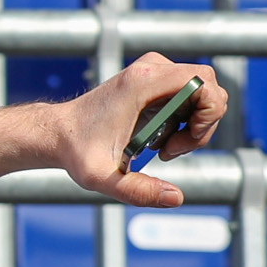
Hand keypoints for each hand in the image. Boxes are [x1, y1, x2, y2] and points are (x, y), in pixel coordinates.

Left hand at [51, 53, 227, 208]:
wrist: (57, 133)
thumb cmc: (76, 151)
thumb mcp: (104, 177)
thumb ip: (139, 191)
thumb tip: (176, 198)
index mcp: (142, 82)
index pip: (204, 82)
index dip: (209, 114)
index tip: (186, 141)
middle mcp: (151, 68)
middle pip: (208, 86)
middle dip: (202, 124)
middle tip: (171, 151)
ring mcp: (153, 70)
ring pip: (201, 92)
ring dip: (192, 125)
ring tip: (162, 148)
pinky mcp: (153, 79)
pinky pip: (188, 94)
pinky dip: (184, 119)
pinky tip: (158, 139)